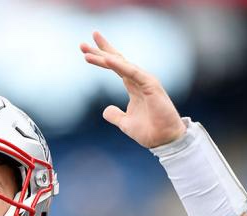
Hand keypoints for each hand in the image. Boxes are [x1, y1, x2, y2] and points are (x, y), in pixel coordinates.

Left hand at [80, 32, 185, 148]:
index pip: (115, 67)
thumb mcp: (125, 123)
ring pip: (122, 64)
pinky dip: (119, 65)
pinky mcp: (151, 85)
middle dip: (100, 51)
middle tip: (82, 45)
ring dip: (105, 57)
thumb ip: (115, 115)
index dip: (101, 58)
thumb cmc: (149, 131)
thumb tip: (106, 110)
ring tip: (87, 52)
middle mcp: (139, 80)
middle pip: (117, 61)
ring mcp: (145, 81)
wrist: (164, 140)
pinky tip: (107, 59)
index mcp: (133, 86)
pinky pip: (132, 72)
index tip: (85, 51)